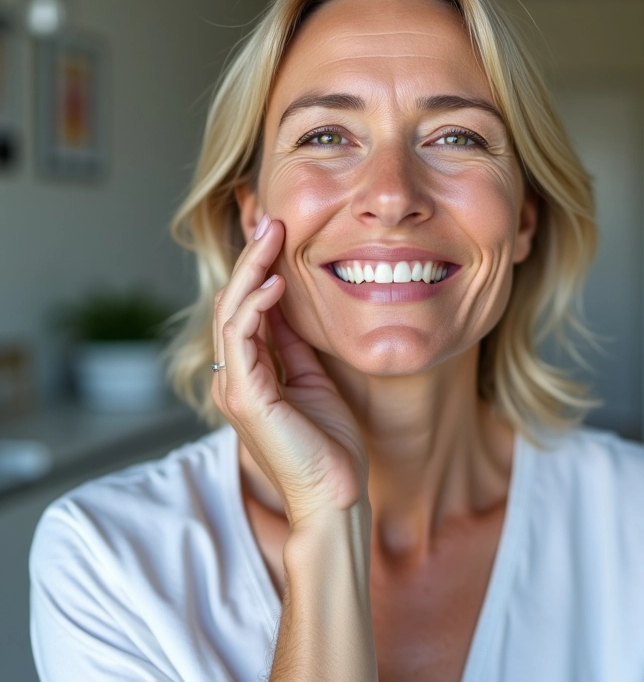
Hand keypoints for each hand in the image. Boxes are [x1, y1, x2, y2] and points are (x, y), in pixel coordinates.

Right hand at [211, 215, 368, 526]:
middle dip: (251, 260)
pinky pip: (242, 340)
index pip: (245, 310)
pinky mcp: (245, 398)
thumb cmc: (328, 444)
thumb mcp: (313, 380)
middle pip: (233, 304)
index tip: (277, 235)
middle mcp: (234, 378)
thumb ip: (293, 345)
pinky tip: (276, 283)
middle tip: (271, 222)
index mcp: (250, 374)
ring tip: (272, 236)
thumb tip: (286, 305)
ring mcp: (234, 388)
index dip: (258, 270)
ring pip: (231, 314)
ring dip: (251, 272)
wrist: (336, 496)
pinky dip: (256, 308)